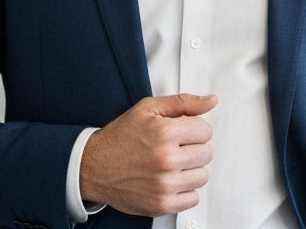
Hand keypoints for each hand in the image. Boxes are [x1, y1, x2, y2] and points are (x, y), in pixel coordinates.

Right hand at [79, 93, 217, 215]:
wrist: (93, 166)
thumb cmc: (120, 137)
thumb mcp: (148, 109)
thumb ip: (183, 103)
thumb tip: (212, 100)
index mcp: (164, 132)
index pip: (206, 130)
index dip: (193, 129)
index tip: (180, 132)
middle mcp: (166, 159)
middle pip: (207, 153)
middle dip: (193, 148)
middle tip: (174, 148)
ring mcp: (164, 184)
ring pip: (202, 176)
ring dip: (190, 169)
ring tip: (171, 164)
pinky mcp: (161, 204)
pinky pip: (193, 198)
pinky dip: (184, 190)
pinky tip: (169, 180)